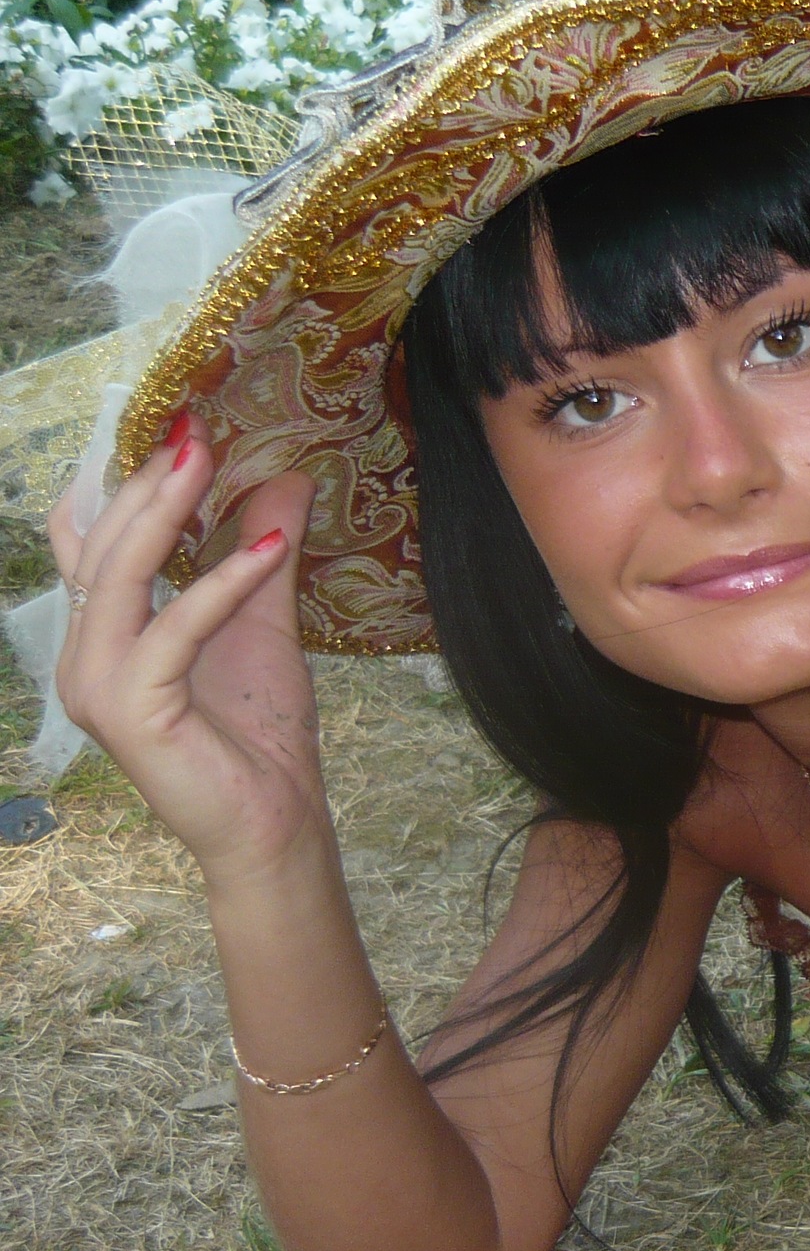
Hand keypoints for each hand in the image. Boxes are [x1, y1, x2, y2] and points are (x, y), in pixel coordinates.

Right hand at [48, 411, 330, 886]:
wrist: (273, 825)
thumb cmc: (260, 735)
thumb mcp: (264, 623)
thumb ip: (262, 555)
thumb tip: (284, 478)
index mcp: (103, 634)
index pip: (93, 541)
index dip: (126, 481)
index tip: (177, 425)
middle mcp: (83, 655)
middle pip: (99, 545)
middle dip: (146, 482)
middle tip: (194, 428)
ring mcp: (95, 683)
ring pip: (119, 574)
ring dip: (167, 513)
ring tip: (210, 461)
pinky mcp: (128, 708)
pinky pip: (173, 627)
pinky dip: (220, 584)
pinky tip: (269, 552)